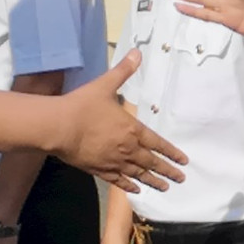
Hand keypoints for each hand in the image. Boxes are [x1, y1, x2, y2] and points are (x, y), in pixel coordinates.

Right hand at [57, 51, 186, 191]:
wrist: (59, 127)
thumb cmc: (83, 105)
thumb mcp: (105, 84)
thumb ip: (123, 71)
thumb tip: (137, 53)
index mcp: (132, 129)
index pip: (158, 143)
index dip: (172, 152)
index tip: (184, 161)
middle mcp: (127, 148)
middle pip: (152, 162)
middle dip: (168, 171)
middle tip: (180, 179)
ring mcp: (113, 161)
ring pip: (138, 174)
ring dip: (153, 181)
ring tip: (164, 188)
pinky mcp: (99, 170)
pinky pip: (118, 181)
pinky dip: (128, 186)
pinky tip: (136, 191)